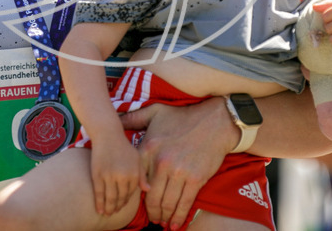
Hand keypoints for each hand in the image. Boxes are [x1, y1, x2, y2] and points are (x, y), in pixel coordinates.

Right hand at [91, 133, 145, 216]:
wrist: (107, 134)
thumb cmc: (123, 146)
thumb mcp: (137, 158)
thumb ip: (142, 174)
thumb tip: (148, 189)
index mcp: (134, 173)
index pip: (130, 193)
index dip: (125, 201)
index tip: (122, 205)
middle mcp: (123, 176)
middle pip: (120, 198)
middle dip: (117, 207)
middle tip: (114, 212)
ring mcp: (110, 176)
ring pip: (110, 198)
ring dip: (109, 208)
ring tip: (107, 213)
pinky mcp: (98, 174)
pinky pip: (99, 193)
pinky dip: (99, 203)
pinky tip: (99, 210)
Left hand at [119, 97, 234, 227]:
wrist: (214, 121)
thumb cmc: (183, 117)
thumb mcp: (155, 112)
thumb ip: (133, 118)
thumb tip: (117, 121)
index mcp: (148, 148)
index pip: (137, 180)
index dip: (137, 195)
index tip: (139, 203)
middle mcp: (161, 162)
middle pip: (151, 197)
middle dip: (151, 212)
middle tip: (152, 218)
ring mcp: (178, 172)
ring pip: (167, 203)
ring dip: (163, 217)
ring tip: (163, 222)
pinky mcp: (195, 179)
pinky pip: (184, 203)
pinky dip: (179, 217)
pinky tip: (176, 224)